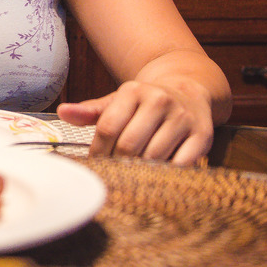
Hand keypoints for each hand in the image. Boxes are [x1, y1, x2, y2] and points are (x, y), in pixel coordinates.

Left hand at [56, 77, 215, 164]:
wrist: (190, 91)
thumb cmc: (147, 103)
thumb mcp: (119, 102)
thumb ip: (92, 111)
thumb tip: (63, 111)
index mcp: (134, 91)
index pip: (108, 127)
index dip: (99, 152)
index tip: (97, 164)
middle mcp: (160, 100)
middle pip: (129, 145)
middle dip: (118, 163)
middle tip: (115, 173)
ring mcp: (183, 117)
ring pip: (153, 156)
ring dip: (141, 171)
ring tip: (135, 175)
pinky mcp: (202, 134)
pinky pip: (180, 164)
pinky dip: (167, 174)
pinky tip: (159, 173)